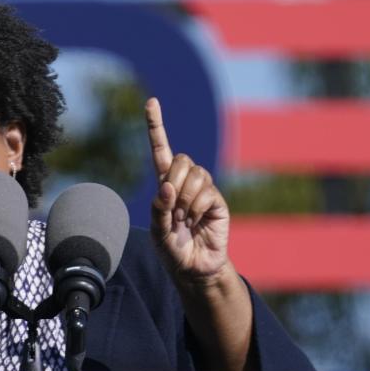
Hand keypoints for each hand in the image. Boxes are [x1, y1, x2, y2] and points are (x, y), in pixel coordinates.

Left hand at [145, 97, 232, 285]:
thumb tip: (166, 185)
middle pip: (181, 159)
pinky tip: (196, 223)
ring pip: (195, 174)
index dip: (156, 126)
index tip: (151, 101)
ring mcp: (203, 189)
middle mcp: (185, 181)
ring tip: (184, 220)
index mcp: (165, 184)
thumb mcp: (157, 232)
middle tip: (173, 212)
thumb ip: (158, 209)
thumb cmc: (172, 250)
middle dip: (174, 183)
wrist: (194, 269)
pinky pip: (206, 192)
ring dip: (185, 200)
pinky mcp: (217, 200)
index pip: (160, 150)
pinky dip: (195, 209)